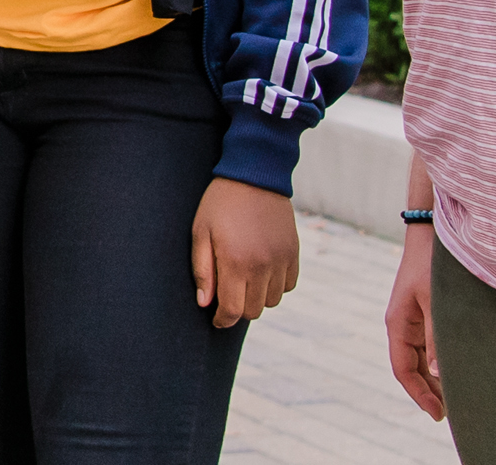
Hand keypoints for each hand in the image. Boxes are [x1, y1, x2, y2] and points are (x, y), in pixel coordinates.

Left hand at [191, 177, 299, 328]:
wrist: (255, 174)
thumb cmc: (220, 203)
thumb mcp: (201, 232)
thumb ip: (202, 270)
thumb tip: (205, 303)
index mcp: (235, 262)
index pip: (232, 310)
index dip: (222, 320)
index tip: (217, 319)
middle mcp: (262, 265)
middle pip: (253, 310)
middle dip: (238, 308)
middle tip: (228, 294)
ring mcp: (281, 260)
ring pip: (272, 301)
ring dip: (258, 297)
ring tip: (245, 279)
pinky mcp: (294, 253)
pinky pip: (289, 285)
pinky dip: (276, 285)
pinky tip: (263, 271)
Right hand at [386, 227, 443, 419]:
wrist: (431, 233)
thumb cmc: (432, 264)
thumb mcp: (436, 302)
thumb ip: (437, 338)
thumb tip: (438, 374)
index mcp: (398, 324)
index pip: (403, 369)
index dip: (419, 394)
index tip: (438, 414)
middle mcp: (402, 325)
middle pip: (412, 368)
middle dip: (429, 391)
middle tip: (451, 414)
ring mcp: (413, 320)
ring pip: (421, 359)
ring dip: (434, 379)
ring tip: (455, 399)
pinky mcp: (424, 314)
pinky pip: (428, 347)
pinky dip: (438, 363)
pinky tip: (453, 372)